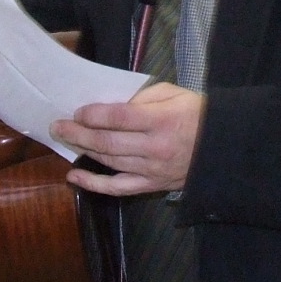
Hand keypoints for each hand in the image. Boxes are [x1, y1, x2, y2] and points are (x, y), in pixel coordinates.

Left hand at [54, 82, 200, 195]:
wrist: (223, 147)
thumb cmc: (196, 113)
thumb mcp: (172, 93)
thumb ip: (141, 98)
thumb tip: (110, 106)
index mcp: (161, 120)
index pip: (118, 118)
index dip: (93, 115)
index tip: (77, 111)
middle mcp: (154, 147)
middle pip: (107, 142)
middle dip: (78, 133)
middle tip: (57, 125)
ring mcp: (152, 169)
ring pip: (109, 162)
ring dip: (83, 151)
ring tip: (65, 140)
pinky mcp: (151, 185)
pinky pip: (118, 188)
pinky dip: (93, 184)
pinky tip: (74, 177)